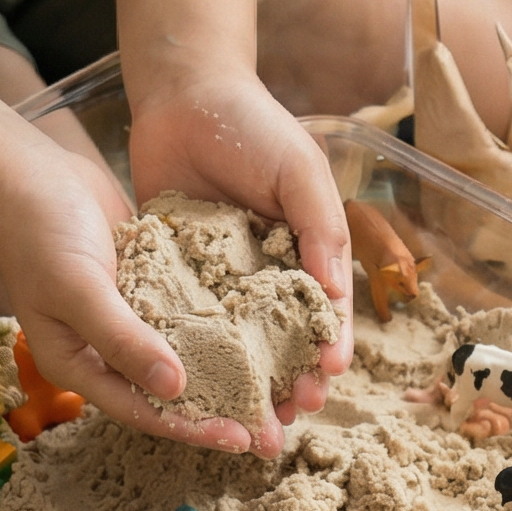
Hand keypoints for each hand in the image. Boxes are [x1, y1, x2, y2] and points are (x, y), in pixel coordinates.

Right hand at [0, 136, 260, 453]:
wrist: (26, 171)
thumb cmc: (38, 231)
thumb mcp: (78, 288)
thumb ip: (123, 339)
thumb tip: (176, 387)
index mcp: (80, 364)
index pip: (144, 410)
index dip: (192, 427)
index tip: (242, 437)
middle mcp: (106, 349)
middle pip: (172, 392)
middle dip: (221, 410)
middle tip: (274, 430)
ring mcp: (130, 317)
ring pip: (187, 355)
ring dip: (230, 372)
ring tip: (279, 386)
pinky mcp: (150, 285)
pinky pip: (190, 314)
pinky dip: (222, 324)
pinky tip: (265, 329)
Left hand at [129, 75, 353, 428]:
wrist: (182, 92)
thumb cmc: (254, 127)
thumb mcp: (301, 172)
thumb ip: (321, 229)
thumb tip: (334, 294)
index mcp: (306, 250)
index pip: (323, 311)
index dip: (327, 348)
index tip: (324, 379)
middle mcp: (267, 270)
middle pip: (281, 339)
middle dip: (288, 380)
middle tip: (285, 418)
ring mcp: (220, 274)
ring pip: (236, 340)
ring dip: (243, 380)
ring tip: (245, 416)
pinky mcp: (176, 269)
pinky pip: (186, 316)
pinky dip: (190, 351)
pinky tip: (190, 383)